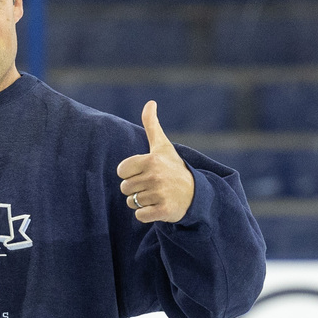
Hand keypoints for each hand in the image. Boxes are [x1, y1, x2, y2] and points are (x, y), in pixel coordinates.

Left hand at [116, 101, 194, 223]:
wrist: (196, 194)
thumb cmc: (174, 168)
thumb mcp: (163, 146)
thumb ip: (152, 125)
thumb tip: (150, 102)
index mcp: (151, 160)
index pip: (121, 171)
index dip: (130, 174)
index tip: (146, 172)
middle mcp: (155, 176)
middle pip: (125, 188)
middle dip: (135, 189)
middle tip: (152, 186)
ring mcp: (160, 194)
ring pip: (131, 202)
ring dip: (141, 202)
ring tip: (156, 196)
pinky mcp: (163, 210)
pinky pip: (139, 215)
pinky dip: (146, 214)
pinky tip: (157, 207)